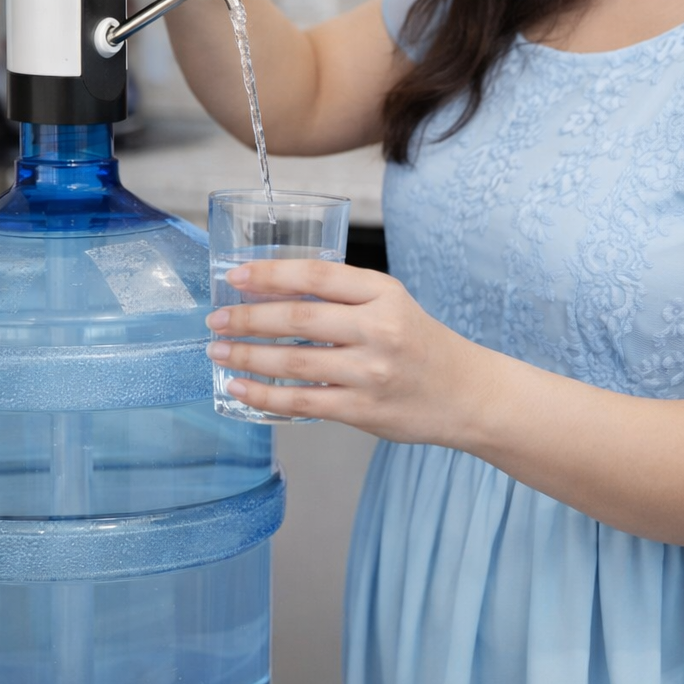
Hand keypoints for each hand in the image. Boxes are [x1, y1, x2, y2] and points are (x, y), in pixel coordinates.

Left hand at [205, 259, 484, 444]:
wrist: (467, 393)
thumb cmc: (421, 344)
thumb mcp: (391, 303)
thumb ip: (342, 296)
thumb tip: (271, 291)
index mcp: (384, 293)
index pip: (317, 276)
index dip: (270, 274)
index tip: (236, 276)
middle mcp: (378, 330)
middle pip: (299, 318)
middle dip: (248, 318)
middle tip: (216, 318)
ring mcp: (370, 373)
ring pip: (294, 361)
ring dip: (248, 355)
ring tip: (219, 350)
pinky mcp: (363, 410)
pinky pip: (302, 402)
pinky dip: (265, 395)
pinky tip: (241, 387)